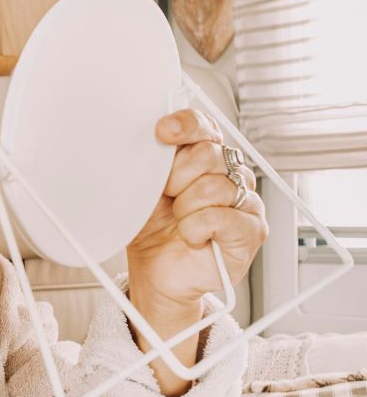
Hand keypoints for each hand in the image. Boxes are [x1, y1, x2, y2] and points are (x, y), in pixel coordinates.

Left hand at [126, 108, 267, 312]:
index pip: (205, 126)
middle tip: (167, 197)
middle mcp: (231, 174)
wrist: (155, 271)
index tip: (163, 132)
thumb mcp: (144, 188)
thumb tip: (152, 137)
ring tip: (179, 221)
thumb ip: (153, 160)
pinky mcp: (252, 230)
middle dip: (176, 177)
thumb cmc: (153, 229)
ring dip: (184, 208)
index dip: (186, 125)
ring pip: (213, 186)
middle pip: (208, 153)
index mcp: (205, 157)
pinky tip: (192, 237)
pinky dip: (194, 229)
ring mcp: (245, 201)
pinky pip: (219, 217)